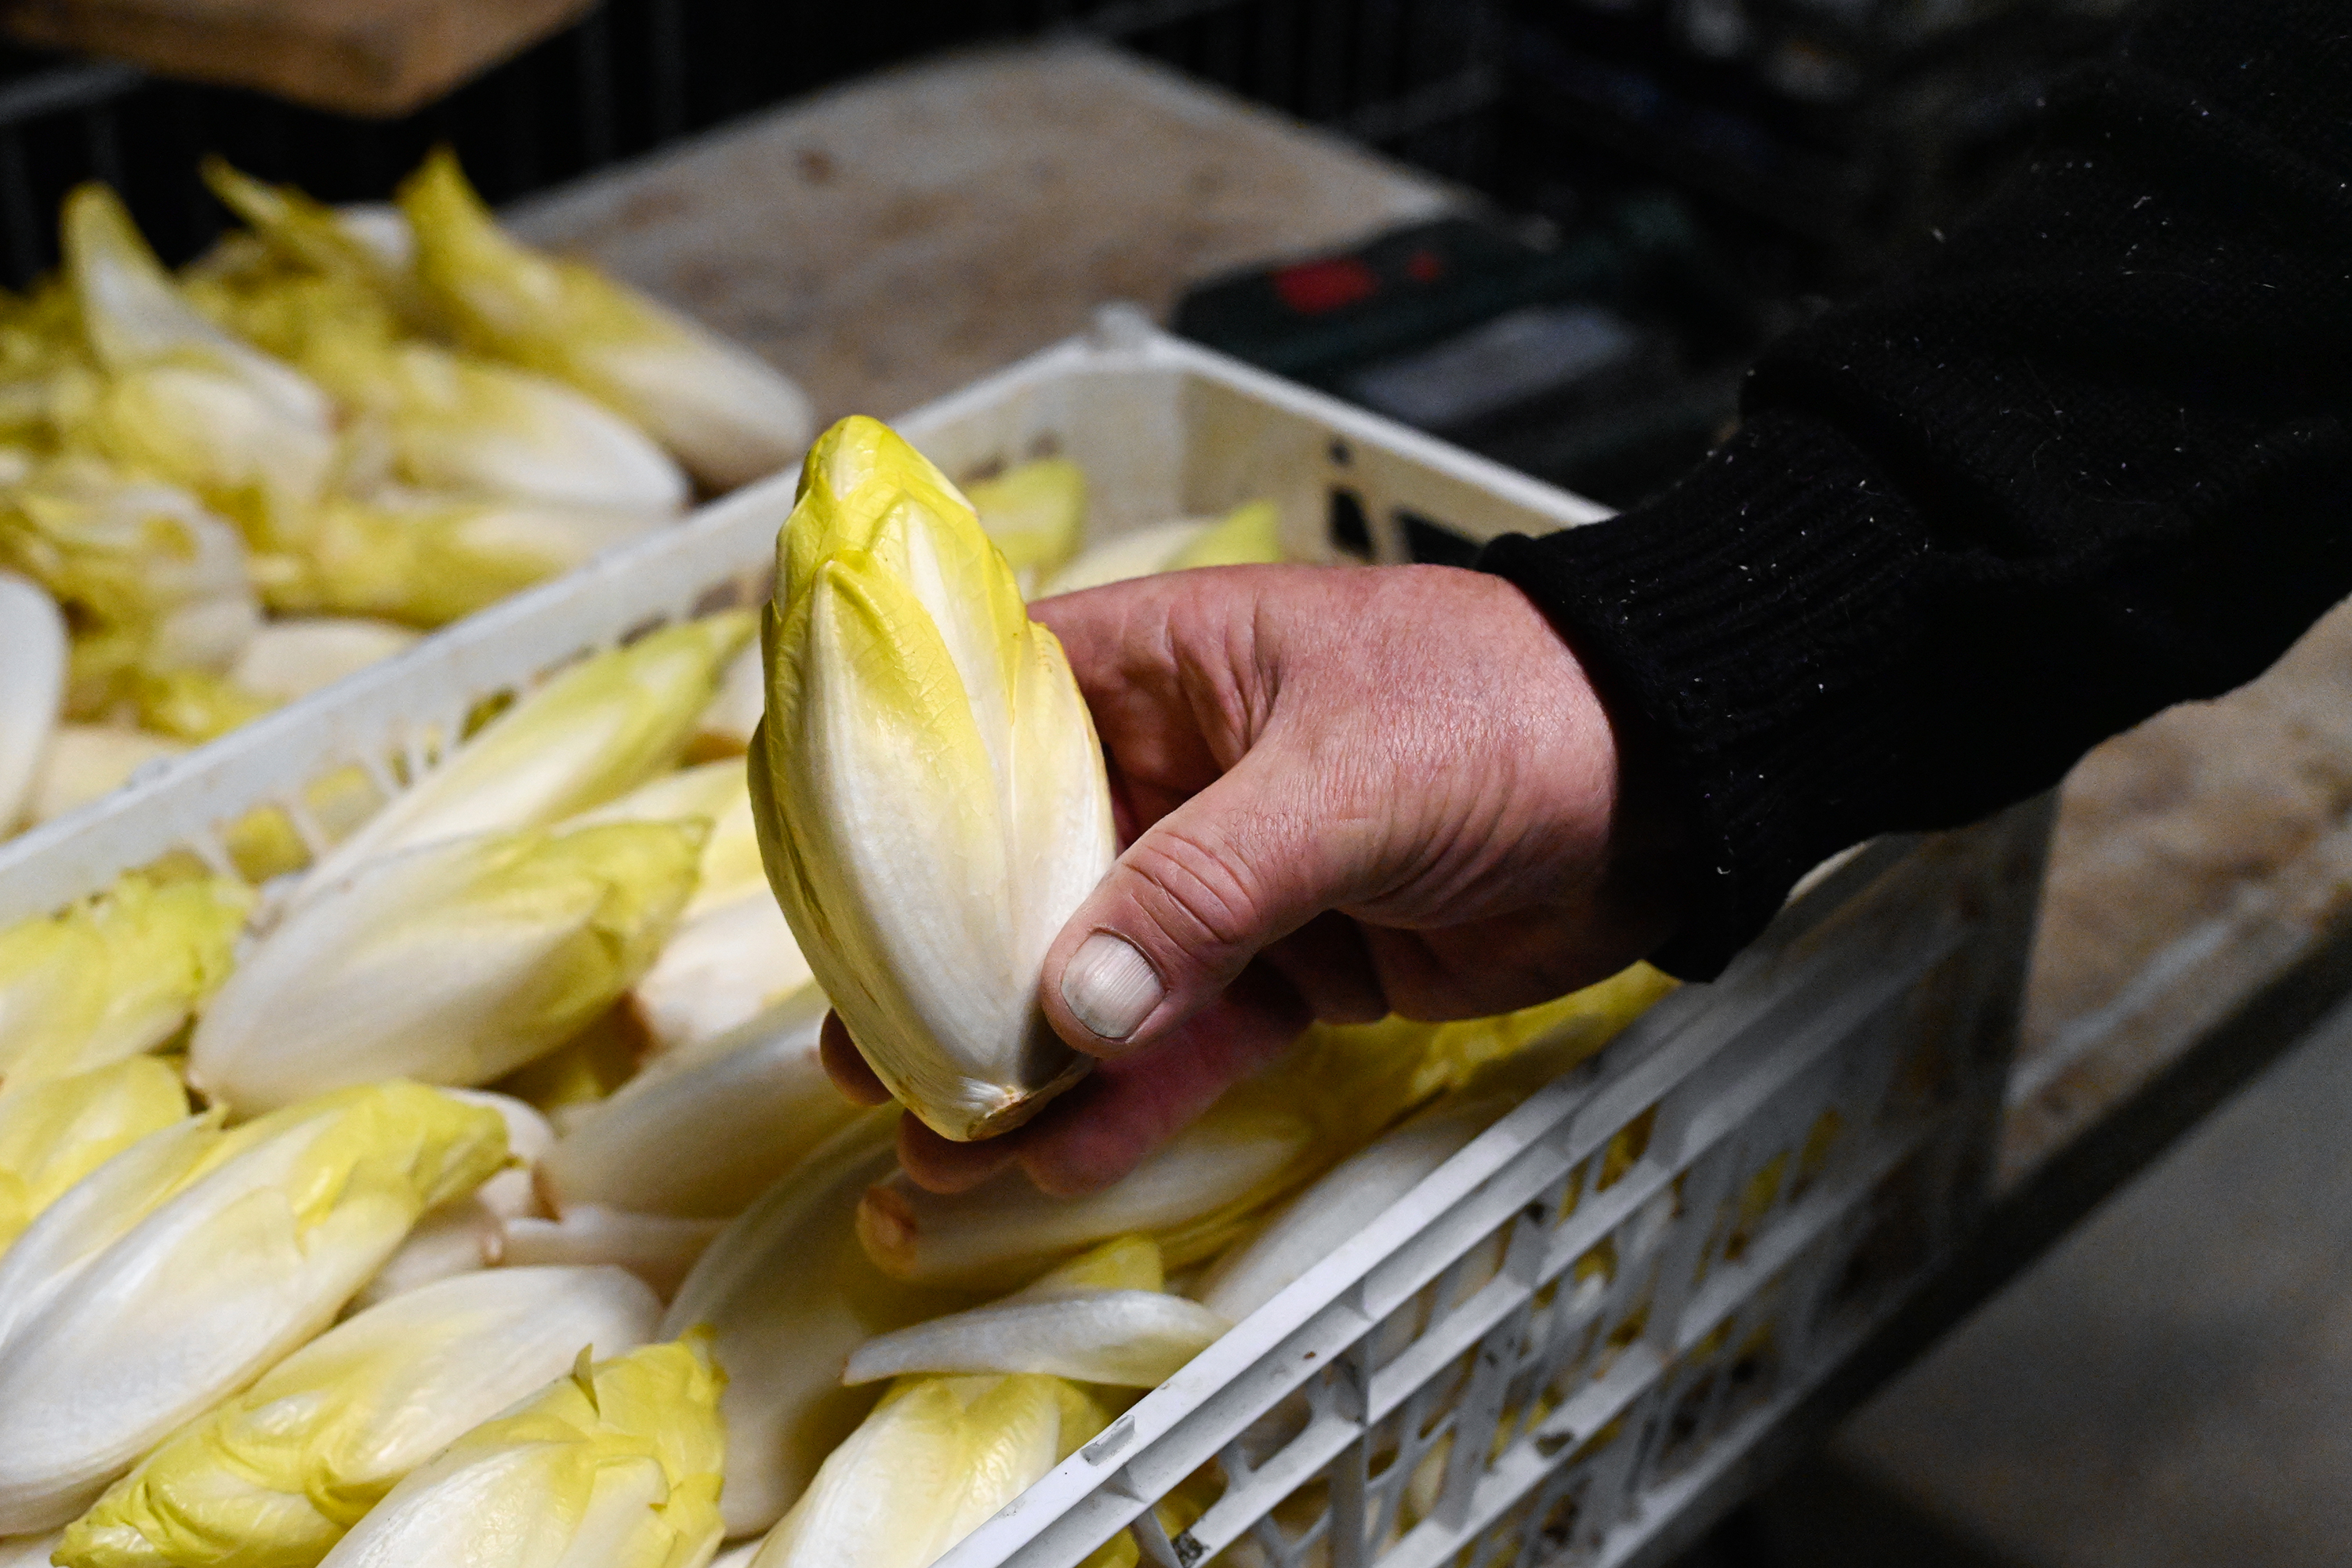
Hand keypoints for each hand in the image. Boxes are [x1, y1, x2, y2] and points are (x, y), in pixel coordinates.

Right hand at [824, 563, 1686, 1193]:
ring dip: (1022, 1064)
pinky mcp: (1290, 966)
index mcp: (1158, 667)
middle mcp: (1170, 769)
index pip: (988, 718)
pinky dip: (1128, 1103)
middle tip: (860, 1063)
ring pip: (1098, 978)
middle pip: (1022, 873)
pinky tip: (1052, 1163)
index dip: (899, 798)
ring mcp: (1226, 878)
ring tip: (931, 1151)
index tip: (825, 890)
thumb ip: (1205, 884)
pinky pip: (1188, 1040)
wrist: (1671, 789)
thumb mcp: (1342, 779)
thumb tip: (1076, 1005)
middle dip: (942, 971)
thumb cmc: (1506, 713)